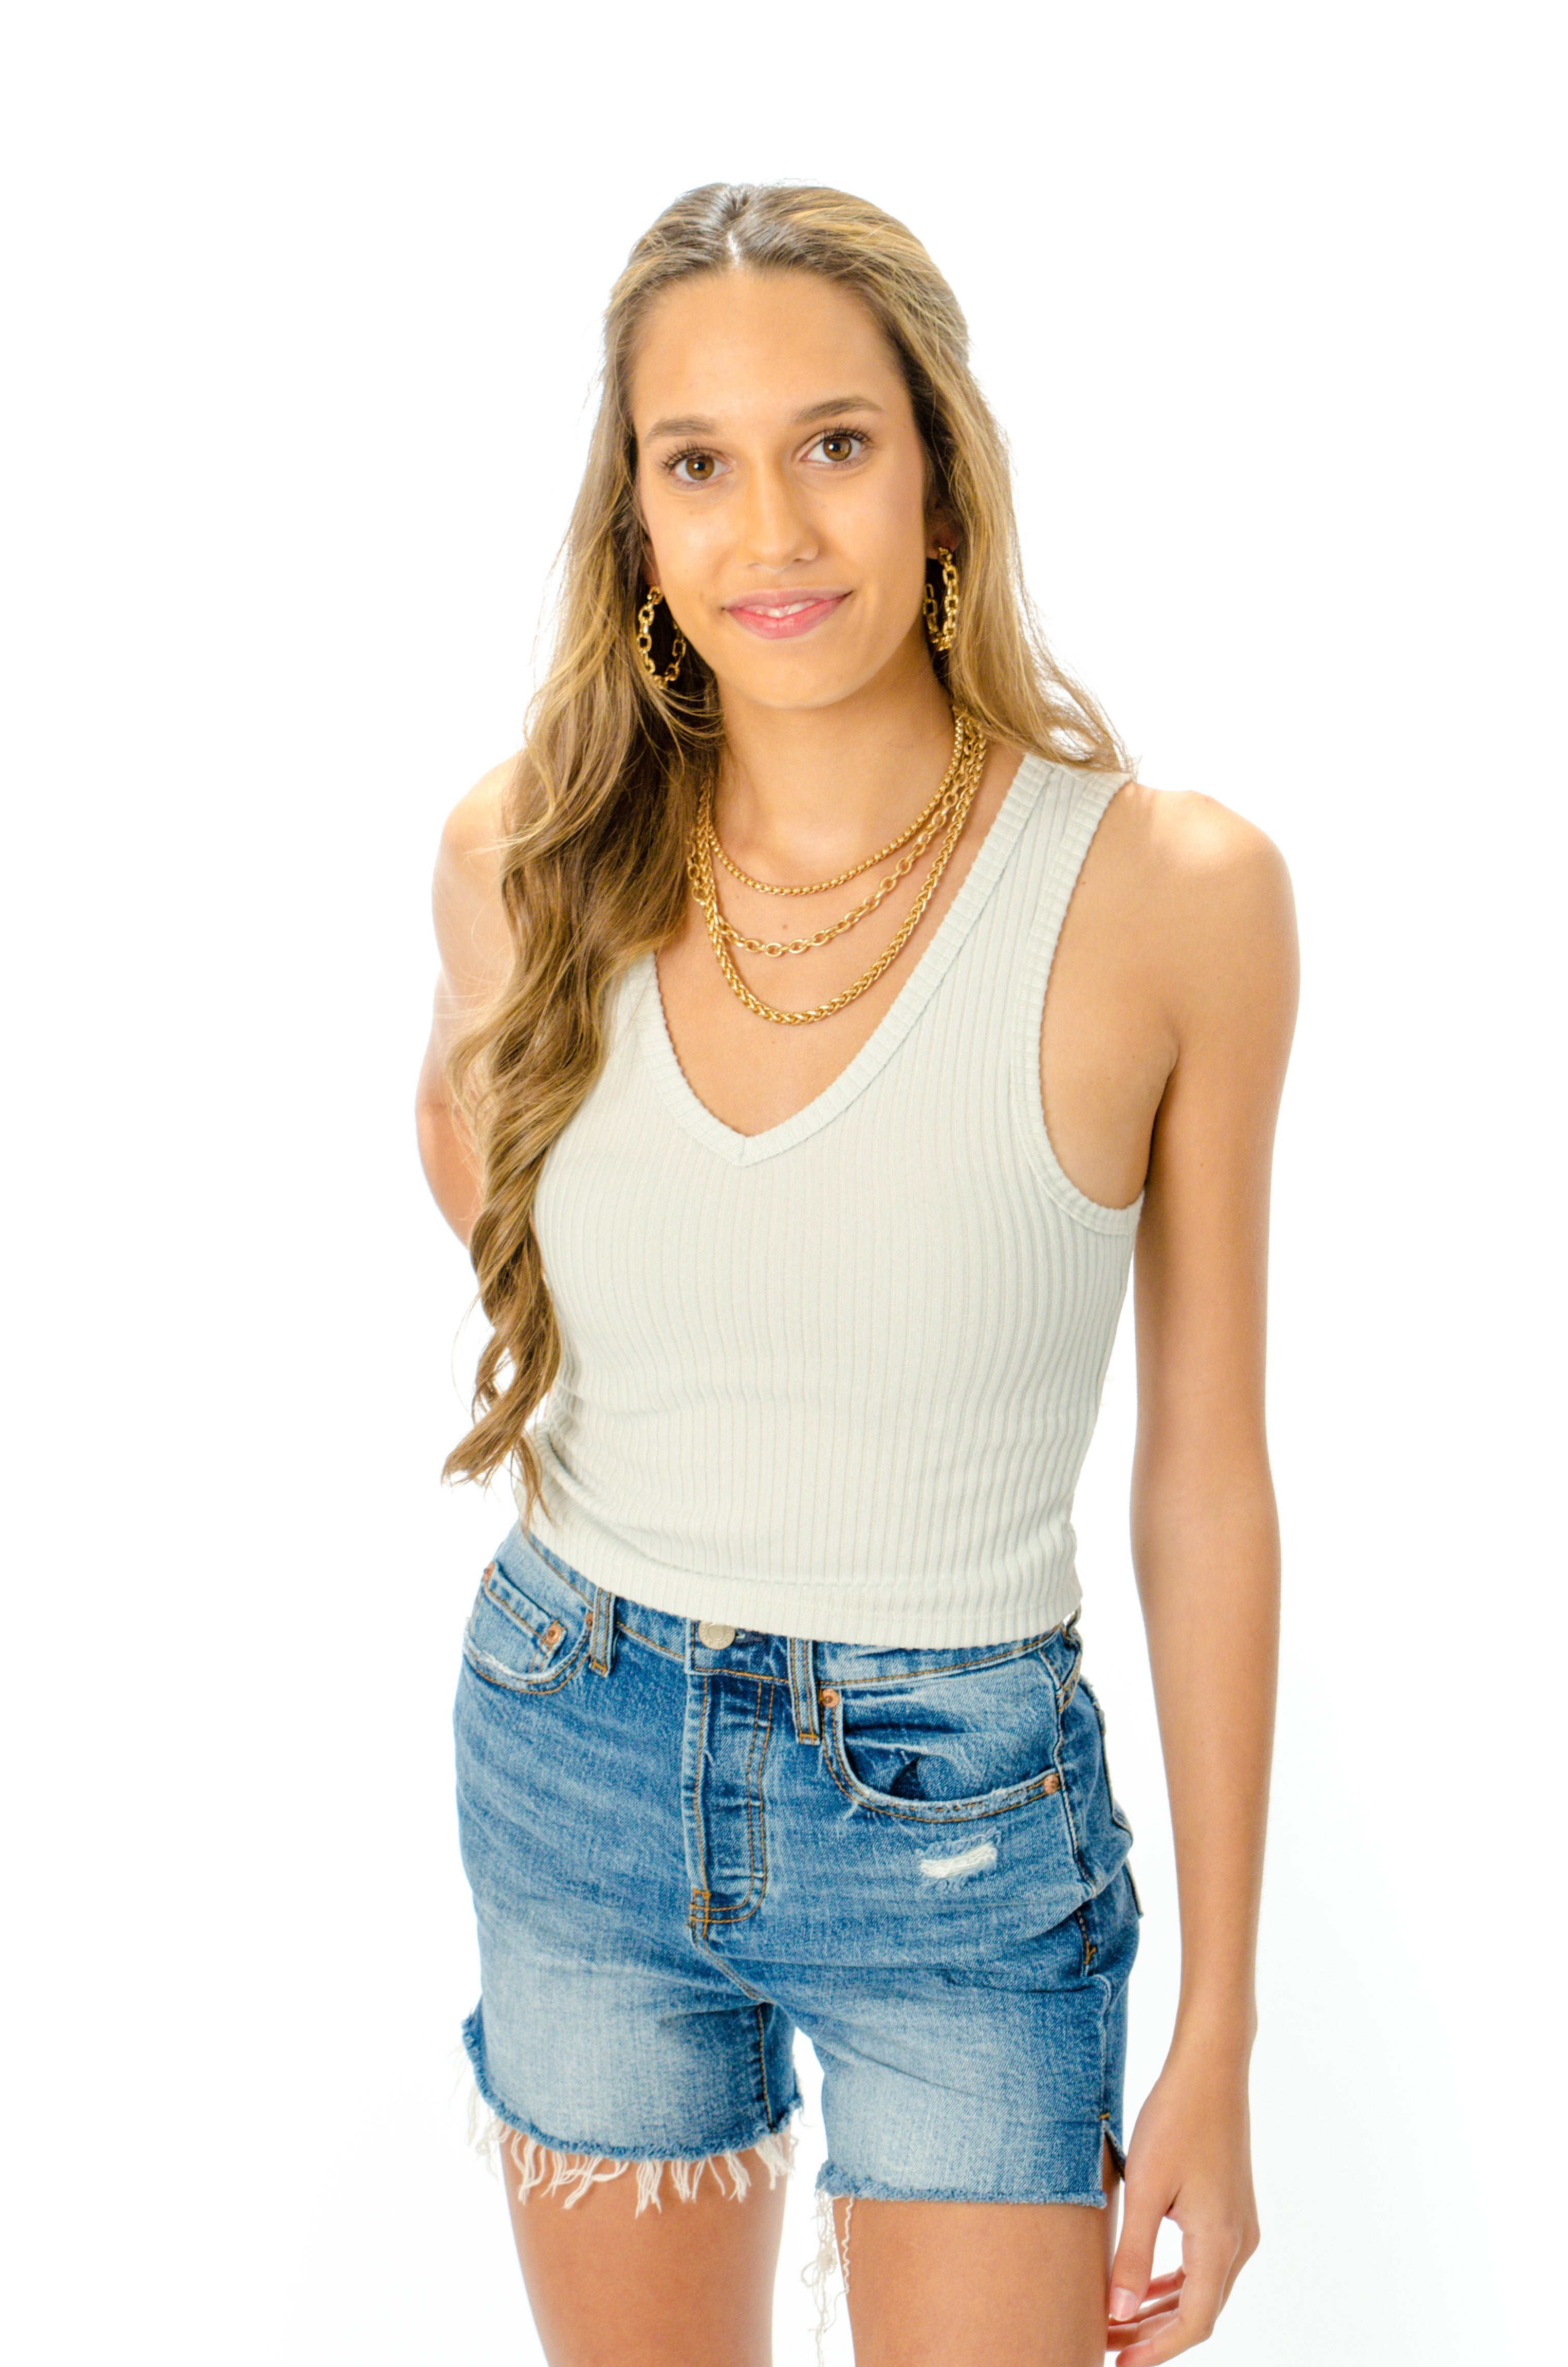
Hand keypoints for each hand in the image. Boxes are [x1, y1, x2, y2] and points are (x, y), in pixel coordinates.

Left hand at [1104, 2044, 1258, 2360]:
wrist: (1211, 2068)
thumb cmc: (1176, 2119)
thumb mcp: (1146, 2188)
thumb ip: (1134, 2256)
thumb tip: (1120, 2315)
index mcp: (1220, 2243)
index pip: (1194, 2324)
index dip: (1156, 2351)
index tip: (1119, 2366)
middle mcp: (1239, 2242)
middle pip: (1199, 2312)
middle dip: (1153, 2334)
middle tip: (1107, 2344)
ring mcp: (1240, 2226)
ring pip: (1203, 2289)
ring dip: (1162, 2310)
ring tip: (1118, 2322)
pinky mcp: (1232, 2210)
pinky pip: (1205, 2264)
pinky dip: (1175, 2282)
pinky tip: (1146, 2287)